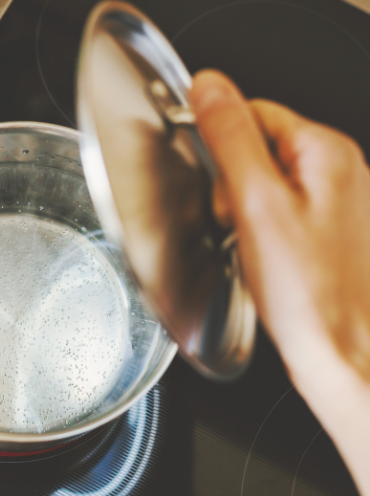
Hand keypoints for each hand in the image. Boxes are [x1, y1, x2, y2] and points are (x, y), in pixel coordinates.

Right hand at [190, 70, 369, 495]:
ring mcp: (335, 202)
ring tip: (253, 247)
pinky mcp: (326, 232)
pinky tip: (265, 259)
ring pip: (263, 184)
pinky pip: (276, 213)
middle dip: (232, 185)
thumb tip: (208, 86)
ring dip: (244, 212)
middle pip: (256, 149)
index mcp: (326, 151)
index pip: (252, 113)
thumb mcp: (256, 204)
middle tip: (237, 223)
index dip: (222, 148)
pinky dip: (260, 232)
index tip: (220, 186)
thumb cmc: (310, 292)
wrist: (343, 353)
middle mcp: (339, 170)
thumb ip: (231, 138)